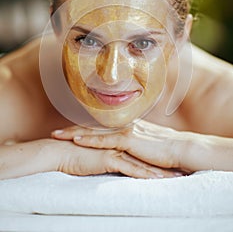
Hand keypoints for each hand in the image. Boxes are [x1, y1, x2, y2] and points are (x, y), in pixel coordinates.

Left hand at [52, 121, 187, 176]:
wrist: (182, 148)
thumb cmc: (167, 150)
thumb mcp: (147, 146)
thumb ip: (136, 145)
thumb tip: (128, 150)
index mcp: (127, 127)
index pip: (101, 128)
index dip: (83, 130)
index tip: (68, 132)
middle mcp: (124, 126)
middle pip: (92, 128)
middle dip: (72, 129)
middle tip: (55, 132)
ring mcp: (126, 132)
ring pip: (94, 132)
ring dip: (74, 133)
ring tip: (57, 135)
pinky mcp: (129, 140)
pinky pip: (105, 140)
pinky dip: (90, 139)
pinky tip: (76, 140)